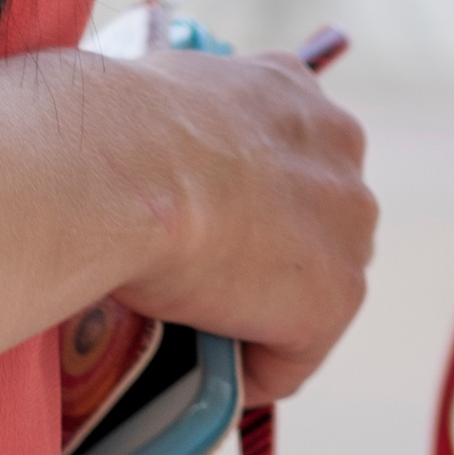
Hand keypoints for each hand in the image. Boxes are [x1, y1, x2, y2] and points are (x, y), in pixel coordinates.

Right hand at [96, 36, 376, 401]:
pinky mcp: (331, 298)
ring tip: (195, 330)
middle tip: (200, 274)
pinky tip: (201, 367)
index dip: (247, 193)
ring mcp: (344, 225)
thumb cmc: (109, 122)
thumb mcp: (156, 89)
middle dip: (269, 250)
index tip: (206, 217)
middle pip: (313, 219)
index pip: (285, 151)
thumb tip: (142, 156)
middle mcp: (335, 145)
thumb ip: (182, 122)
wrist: (122, 164)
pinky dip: (250, 369)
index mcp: (288, 85)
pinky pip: (290, 356)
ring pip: (308, 288)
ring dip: (261, 311)